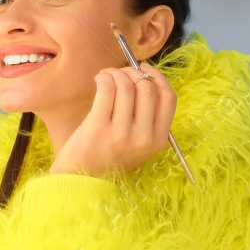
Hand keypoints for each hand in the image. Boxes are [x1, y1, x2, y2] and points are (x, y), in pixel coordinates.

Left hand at [49, 62, 176, 177]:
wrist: (81, 181)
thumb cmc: (107, 157)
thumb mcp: (137, 144)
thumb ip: (145, 118)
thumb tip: (144, 77)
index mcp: (158, 140)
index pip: (168, 99)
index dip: (158, 77)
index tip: (144, 69)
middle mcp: (143, 137)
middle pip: (147, 88)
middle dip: (133, 73)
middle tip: (119, 73)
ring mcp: (121, 133)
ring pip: (127, 86)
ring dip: (116, 73)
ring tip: (106, 76)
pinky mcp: (99, 128)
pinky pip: (107, 89)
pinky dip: (104, 77)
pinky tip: (99, 79)